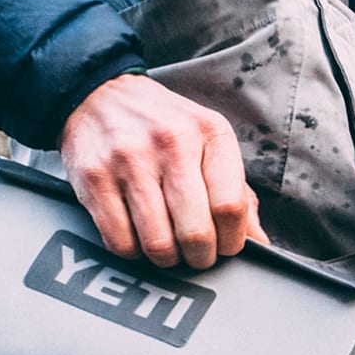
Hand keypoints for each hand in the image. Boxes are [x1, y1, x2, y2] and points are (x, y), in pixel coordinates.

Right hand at [60, 73, 267, 268]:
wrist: (99, 94)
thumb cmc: (163, 128)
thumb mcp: (209, 146)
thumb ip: (238, 194)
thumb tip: (259, 244)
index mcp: (211, 133)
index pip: (231, 208)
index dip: (231, 242)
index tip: (224, 246)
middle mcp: (172, 142)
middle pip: (196, 233)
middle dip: (199, 257)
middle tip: (195, 253)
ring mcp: (130, 160)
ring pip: (158, 244)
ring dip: (166, 259)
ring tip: (166, 245)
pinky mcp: (95, 178)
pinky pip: (121, 242)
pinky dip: (132, 252)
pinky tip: (137, 235)